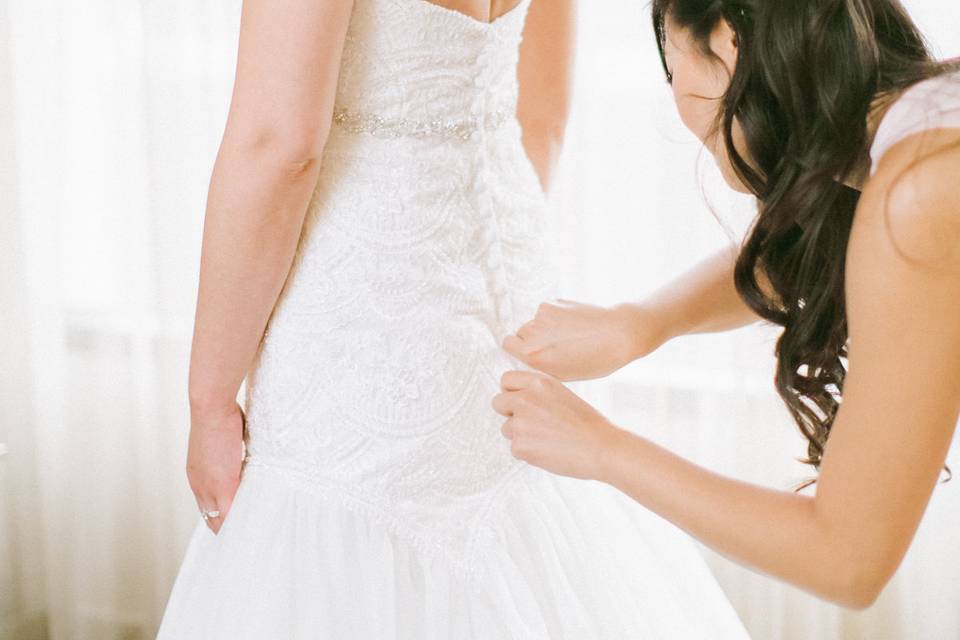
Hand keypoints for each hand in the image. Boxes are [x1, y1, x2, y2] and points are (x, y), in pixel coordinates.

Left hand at [186, 400, 245, 533]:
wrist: (211, 407)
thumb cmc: (220, 415)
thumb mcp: (223, 439)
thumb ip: (231, 454)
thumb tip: (244, 453)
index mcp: (198, 475)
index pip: (208, 506)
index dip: (221, 517)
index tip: (234, 525)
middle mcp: (199, 485)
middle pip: (212, 518)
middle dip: (226, 528)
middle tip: (242, 540)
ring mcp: (209, 487)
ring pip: (220, 520)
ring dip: (233, 529)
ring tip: (249, 539)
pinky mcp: (223, 486)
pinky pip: (231, 514)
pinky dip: (241, 525)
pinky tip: (252, 532)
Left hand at [491, 369, 623, 479]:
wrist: (601, 448)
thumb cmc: (586, 423)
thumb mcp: (561, 394)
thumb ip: (537, 392)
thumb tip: (516, 398)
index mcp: (538, 382)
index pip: (506, 380)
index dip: (511, 392)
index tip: (519, 401)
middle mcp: (525, 398)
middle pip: (498, 403)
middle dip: (510, 413)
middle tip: (531, 423)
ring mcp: (520, 422)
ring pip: (506, 428)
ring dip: (521, 435)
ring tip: (547, 439)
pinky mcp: (519, 445)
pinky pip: (515, 448)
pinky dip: (528, 452)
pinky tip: (548, 450)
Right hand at [502, 299, 663, 380]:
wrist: (619, 334)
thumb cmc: (595, 360)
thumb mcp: (564, 374)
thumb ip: (539, 365)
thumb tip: (526, 357)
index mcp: (533, 356)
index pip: (508, 345)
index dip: (520, 348)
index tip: (532, 351)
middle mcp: (533, 333)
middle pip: (520, 332)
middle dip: (533, 337)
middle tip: (556, 344)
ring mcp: (542, 315)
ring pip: (535, 321)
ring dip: (546, 326)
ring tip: (570, 334)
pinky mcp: (552, 302)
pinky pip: (546, 310)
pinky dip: (556, 315)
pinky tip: (574, 323)